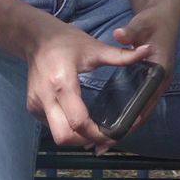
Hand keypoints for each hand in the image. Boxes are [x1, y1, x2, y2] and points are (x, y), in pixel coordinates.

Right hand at [24, 15, 152, 148]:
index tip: (113, 134)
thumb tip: (147, 51)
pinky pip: (51, 126)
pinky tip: (80, 121)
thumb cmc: (66, 41)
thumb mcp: (94, 47)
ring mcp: (36, 104)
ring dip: (76, 137)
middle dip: (85, 141)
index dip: (96, 134)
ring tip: (95, 131)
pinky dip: (67, 128)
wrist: (35, 38)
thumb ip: (121, 55)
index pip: (78, 122)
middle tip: (104, 137)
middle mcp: (45, 98)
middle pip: (64, 137)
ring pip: (57, 135)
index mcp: (62, 83)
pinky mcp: (32, 107)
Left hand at [106, 8, 179, 144]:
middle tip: (103, 146)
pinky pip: (139, 105)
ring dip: (124, 128)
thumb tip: (119, 35)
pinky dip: (127, 117)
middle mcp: (161, 82)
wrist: (165, 17)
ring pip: (141, 112)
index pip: (148, 99)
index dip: (134, 116)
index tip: (118, 132)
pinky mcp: (149, 84)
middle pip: (144, 112)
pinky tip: (112, 126)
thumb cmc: (154, 22)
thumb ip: (131, 31)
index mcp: (161, 71)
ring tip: (102, 144)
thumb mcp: (142, 24)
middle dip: (125, 130)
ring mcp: (156, 84)